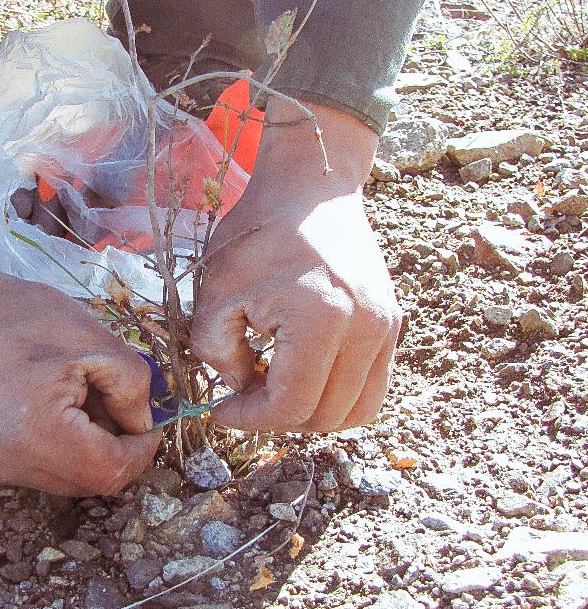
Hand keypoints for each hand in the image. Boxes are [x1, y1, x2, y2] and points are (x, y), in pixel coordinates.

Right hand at [0, 228, 160, 495]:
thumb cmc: (20, 315)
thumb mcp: (94, 340)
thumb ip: (133, 388)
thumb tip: (142, 426)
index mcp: (35, 433)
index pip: (109, 472)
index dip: (139, 450)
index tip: (146, 422)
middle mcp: (5, 465)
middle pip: (85, 483)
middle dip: (109, 449)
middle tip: (107, 403)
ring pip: (60, 480)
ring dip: (80, 450)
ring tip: (69, 400)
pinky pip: (32, 470)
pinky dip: (50, 448)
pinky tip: (39, 408)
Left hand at [192, 99, 401, 431]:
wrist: (310, 188)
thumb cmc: (258, 233)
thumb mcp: (217, 291)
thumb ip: (217, 352)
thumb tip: (241, 388)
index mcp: (322, 319)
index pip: (291, 405)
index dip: (249, 420)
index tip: (220, 412)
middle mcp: (366, 329)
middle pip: (325, 416)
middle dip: (277, 419)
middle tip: (243, 397)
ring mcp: (386, 327)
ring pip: (356, 411)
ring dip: (311, 413)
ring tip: (272, 387)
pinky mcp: (392, 323)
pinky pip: (372, 387)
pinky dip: (337, 395)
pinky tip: (300, 372)